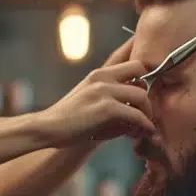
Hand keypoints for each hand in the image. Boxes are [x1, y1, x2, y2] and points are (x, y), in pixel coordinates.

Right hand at [37, 50, 153, 147]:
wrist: (47, 129)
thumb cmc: (69, 120)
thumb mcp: (91, 101)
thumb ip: (113, 99)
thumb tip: (139, 111)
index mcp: (99, 74)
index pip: (132, 62)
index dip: (144, 76)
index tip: (146, 96)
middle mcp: (102, 77)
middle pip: (141, 71)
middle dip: (148, 93)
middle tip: (147, 113)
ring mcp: (104, 91)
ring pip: (142, 95)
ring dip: (148, 112)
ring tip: (145, 127)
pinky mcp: (106, 109)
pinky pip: (136, 115)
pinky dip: (144, 125)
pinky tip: (144, 133)